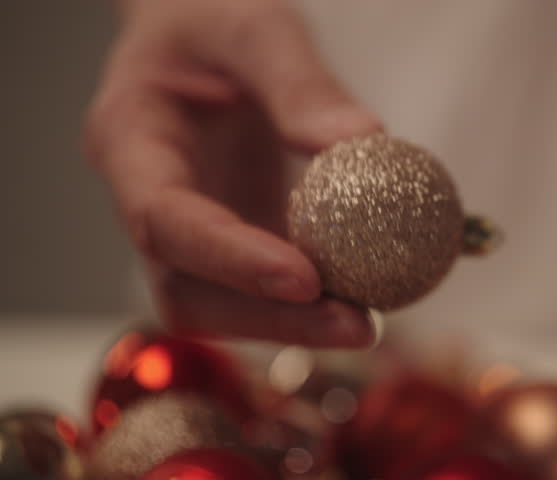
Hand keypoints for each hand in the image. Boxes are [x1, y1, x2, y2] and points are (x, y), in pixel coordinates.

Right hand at [85, 0, 381, 346]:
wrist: (201, 36)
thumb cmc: (211, 19)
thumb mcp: (254, 25)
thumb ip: (299, 81)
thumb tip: (361, 144)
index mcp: (130, 141)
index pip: (163, 220)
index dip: (230, 259)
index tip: (305, 279)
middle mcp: (149, 199)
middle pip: (189, 290)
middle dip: (272, 318)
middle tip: (357, 324)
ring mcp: (187, 230)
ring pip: (221, 306)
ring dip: (293, 324)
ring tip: (368, 321)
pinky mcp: (227, 240)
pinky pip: (259, 289)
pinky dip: (308, 304)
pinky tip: (365, 298)